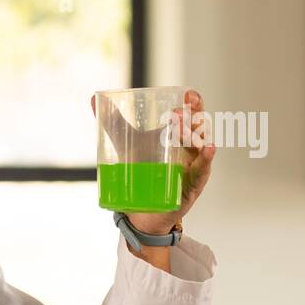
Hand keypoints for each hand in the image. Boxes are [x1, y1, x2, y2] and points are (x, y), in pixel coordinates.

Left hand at [91, 88, 216, 235]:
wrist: (143, 209)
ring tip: (183, 128)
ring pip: (202, 145)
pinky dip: (206, 159)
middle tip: (181, 109)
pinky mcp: (194, 183)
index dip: (192, 102)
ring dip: (195, 134)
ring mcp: (195, 164)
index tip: (187, 94)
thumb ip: (112, 122)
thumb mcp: (126, 144)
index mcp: (179, 133)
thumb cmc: (142, 171)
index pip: (191, 112)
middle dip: (194, 115)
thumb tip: (95, 98)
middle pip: (200, 125)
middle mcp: (191, 146)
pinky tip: (210, 149)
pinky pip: (203, 169)